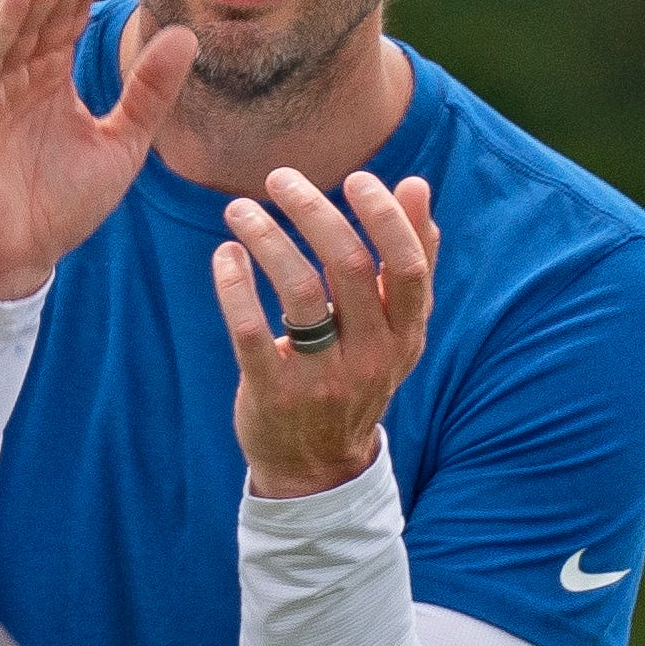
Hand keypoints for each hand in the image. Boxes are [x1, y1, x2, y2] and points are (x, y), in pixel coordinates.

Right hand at [0, 0, 195, 299]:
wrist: (16, 261)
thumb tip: (187, 35)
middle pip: (44, 13)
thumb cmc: (62, 205)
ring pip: (14, 30)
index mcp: (50, 78)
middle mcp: (17, 76)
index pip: (71, 17)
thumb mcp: (123, 145)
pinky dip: (0, 30)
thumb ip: (150, 93)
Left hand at [211, 167, 439, 499]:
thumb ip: (410, 261)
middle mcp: (371, 357)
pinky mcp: (274, 394)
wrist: (318, 467)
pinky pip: (251, 329)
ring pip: (299, 290)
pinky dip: (234, 285)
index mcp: (405, 336)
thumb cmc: (356, 377)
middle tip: (279, 178)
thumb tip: (418, 186)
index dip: (385, 217)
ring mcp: (323, 378)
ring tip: (239, 209)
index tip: (356, 178)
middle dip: (313, 211)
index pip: (409, 267)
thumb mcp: (395, 331)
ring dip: (267, 238)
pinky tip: (225, 255)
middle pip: (350, 267)